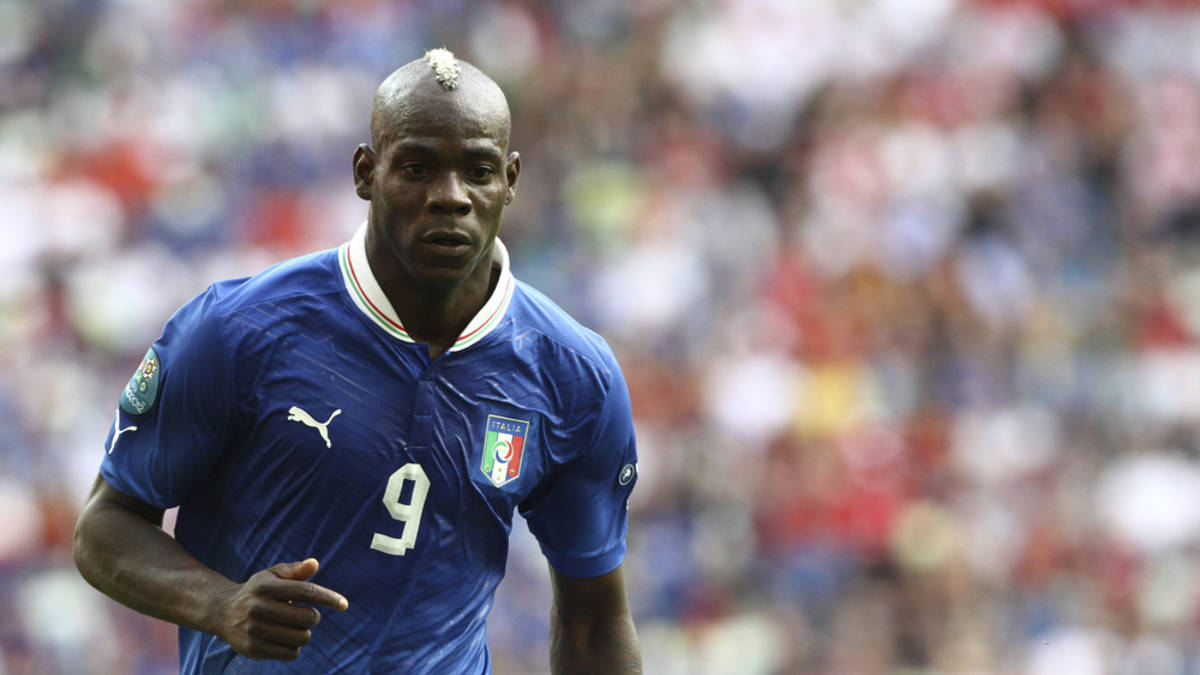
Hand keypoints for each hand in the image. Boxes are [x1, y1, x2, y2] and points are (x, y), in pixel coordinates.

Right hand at [214, 558, 348, 660]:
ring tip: (293, 627)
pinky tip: (284, 639)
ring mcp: (255, 630)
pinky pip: (291, 653)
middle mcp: (259, 608)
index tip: (344, 605)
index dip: (328, 598)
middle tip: (303, 614)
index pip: (306, 592)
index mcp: (267, 586)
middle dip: (312, 617)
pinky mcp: (253, 649)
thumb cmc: (258, 590)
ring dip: (304, 633)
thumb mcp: (273, 575)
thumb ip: (296, 570)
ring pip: (302, 637)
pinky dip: (294, 647)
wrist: (223, 611)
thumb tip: (315, 563)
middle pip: (307, 617)